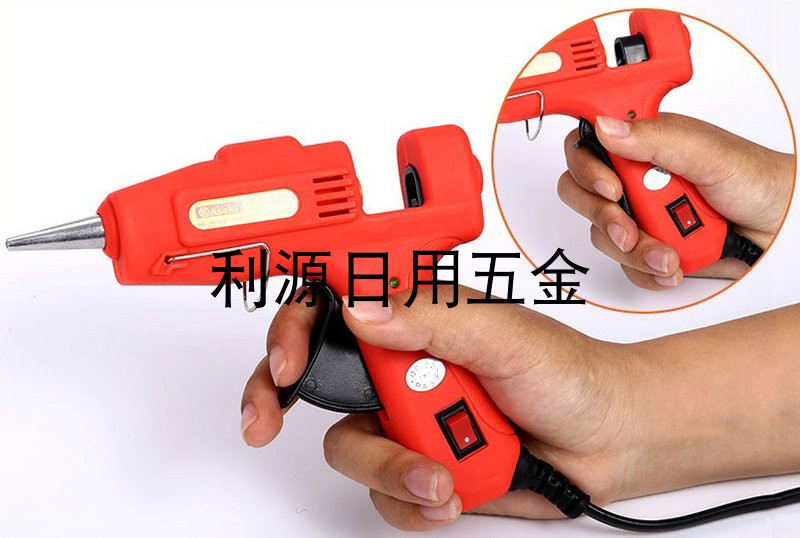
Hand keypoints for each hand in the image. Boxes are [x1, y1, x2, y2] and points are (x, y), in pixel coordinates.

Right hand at [240, 288, 799, 529]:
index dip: (291, 331)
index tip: (282, 366)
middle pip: (320, 383)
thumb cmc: (569, 373)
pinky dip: (417, 497)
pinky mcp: (422, 464)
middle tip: (264, 420)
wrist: (607, 442)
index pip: (332, 309)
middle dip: (284, 404)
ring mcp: (410, 419)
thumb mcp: (503, 335)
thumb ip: (430, 318)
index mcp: (416, 318)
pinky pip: (386, 492)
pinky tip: (454, 490)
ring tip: (443, 474)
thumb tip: (361, 306)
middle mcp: (402, 367)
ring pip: (352, 447)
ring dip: (391, 466)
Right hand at [557, 113, 793, 289]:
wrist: (784, 230)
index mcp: (646, 144)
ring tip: (670, 252)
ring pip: (604, 236)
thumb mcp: (709, 153)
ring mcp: (643, 214)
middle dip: (605, 217)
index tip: (610, 187)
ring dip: (635, 251)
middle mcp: (637, 178)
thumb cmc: (761, 182)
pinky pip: (626, 265)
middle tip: (630, 226)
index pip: (587, 146)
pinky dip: (648, 270)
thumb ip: (655, 139)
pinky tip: (674, 264)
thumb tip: (607, 127)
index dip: (585, 168)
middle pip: (583, 195)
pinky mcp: (651, 246)